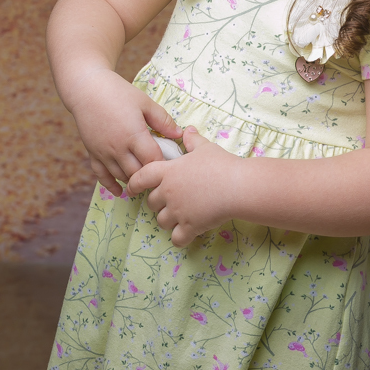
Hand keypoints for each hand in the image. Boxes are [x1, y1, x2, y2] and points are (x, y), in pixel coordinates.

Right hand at [71, 69, 182, 196]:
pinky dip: (111, 186)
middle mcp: (118, 148)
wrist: (87, 90)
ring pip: (121, 176)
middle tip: (161, 176)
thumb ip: (162, 120)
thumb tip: (179, 134)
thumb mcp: (145, 102)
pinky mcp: (92, 153)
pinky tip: (120, 191)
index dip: (164, 164)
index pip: (152, 159)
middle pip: (137, 172)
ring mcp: (103, 153)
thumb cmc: (119, 93)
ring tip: (146, 182)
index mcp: (134, 135)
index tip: (172, 164)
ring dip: (133, 181)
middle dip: (150, 176)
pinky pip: (101, 176)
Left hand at [127, 126, 236, 246]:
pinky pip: (176, 239)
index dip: (134, 184)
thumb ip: (193, 140)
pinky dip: (180, 237)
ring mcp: (178, 211)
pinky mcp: (190, 227)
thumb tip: (187, 130)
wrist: (237, 186)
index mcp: (169, 172)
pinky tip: (187, 233)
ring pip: (161, 221)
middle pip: (151, 202)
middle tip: (170, 199)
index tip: (131, 188)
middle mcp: (169, 192)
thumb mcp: (205, 147)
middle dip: (158, 202)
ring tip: (181, 215)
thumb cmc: (221, 164)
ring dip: (168, 219)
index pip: (142, 177)